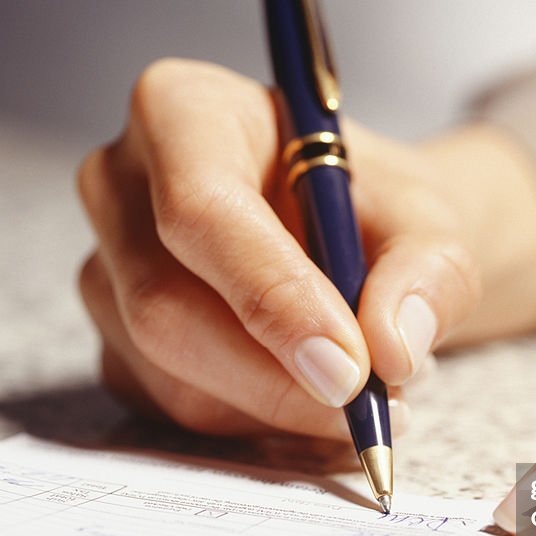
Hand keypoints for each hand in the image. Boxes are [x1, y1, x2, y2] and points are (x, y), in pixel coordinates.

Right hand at [77, 59, 535, 438]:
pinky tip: (311, 396)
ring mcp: (106, 271)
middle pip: (166, 308)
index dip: (273, 297)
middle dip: (278, 379)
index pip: (200, 209)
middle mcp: (120, 185)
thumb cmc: (376, 211)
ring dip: (282, 408)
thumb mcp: (429, 221)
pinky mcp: (116, 344)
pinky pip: (176, 410)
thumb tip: (393, 349)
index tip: (350, 368)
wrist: (352, 238)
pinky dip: (259, 424)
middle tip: (374, 405)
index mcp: (184, 111)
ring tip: (365, 385)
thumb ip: (428, 274)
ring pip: (173, 377)